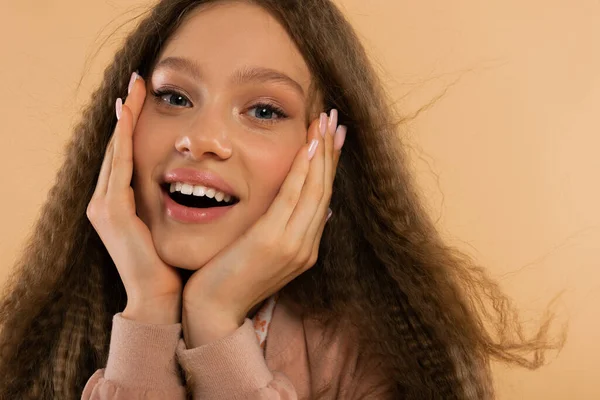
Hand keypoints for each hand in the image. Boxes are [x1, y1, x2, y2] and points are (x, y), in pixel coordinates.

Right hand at [86, 72, 181, 323]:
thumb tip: (200, 186)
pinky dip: (123, 139)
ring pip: (115, 151)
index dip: (133, 127)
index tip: (146, 99)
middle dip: (126, 115)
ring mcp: (105, 206)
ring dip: (123, 119)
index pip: (127, 156)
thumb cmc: (171, 266)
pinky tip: (129, 114)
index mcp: (122, 205)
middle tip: (136, 82)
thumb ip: (174, 205)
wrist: (158, 299)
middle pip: (117, 147)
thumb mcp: (172, 228)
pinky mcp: (112, 211)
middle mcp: (107, 202)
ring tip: (132, 89)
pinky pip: (120, 166)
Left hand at [181, 110, 346, 346]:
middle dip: (330, 151)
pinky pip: (293, 197)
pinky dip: (303, 170)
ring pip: (315, 189)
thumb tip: (314, 211)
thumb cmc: (230, 279)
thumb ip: (288, 232)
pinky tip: (309, 146)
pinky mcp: (275, 241)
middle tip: (335, 118)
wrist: (213, 311)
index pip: (322, 197)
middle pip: (324, 189)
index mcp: (304, 248)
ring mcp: (293, 244)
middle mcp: (306, 245)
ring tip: (326, 121)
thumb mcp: (264, 253)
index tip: (334, 135)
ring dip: (322, 152)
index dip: (329, 164)